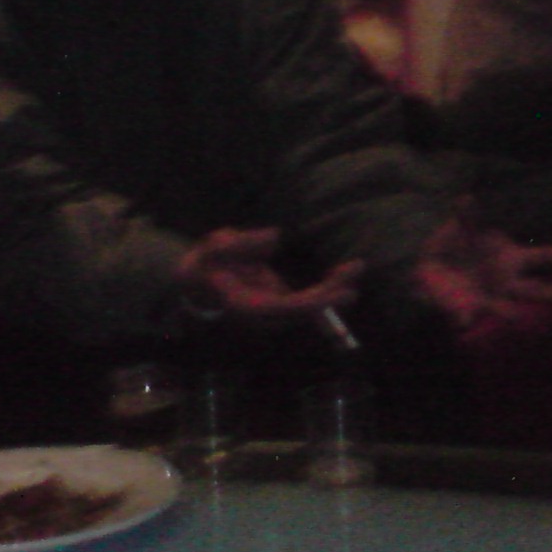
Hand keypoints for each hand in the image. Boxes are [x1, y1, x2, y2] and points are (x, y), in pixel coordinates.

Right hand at [176, 226, 363, 324]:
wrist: (195, 284)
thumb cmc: (204, 267)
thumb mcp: (214, 249)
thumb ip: (241, 244)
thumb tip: (275, 237)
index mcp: (250, 307)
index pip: (289, 308)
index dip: (316, 302)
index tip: (342, 292)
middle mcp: (266, 315)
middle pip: (305, 309)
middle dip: (331, 291)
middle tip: (356, 267)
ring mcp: (274, 309)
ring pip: (310, 305)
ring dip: (334, 287)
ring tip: (356, 266)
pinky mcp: (279, 300)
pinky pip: (309, 298)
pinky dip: (327, 286)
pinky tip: (345, 270)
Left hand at [414, 204, 551, 341]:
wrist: (434, 268)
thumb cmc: (457, 245)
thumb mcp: (462, 228)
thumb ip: (467, 216)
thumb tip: (466, 197)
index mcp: (511, 259)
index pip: (540, 257)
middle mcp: (506, 281)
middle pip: (532, 289)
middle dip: (550, 293)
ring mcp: (490, 297)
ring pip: (504, 309)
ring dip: (509, 312)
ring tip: (517, 316)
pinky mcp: (468, 309)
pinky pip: (467, 316)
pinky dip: (465, 317)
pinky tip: (464, 320)